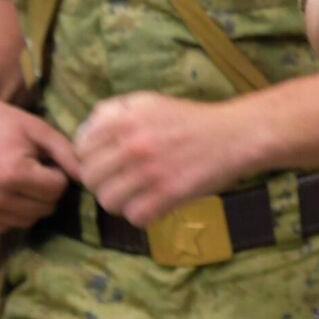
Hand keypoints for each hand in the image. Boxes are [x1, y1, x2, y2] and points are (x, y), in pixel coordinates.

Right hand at [0, 85, 79, 232]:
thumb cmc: (7, 123)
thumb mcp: (41, 131)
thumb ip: (67, 154)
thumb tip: (88, 177)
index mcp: (12, 174)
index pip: (57, 190)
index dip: (58, 174)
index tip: (47, 160)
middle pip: (43, 208)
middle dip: (47, 190)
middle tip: (37, 170)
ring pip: (25, 222)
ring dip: (31, 204)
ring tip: (23, 179)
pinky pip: (3, 226)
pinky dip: (11, 213)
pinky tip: (7, 191)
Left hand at [74, 92, 246, 227]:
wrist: (235, 134)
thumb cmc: (191, 119)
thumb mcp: (151, 102)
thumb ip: (115, 113)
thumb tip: (84, 135)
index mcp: (128, 117)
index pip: (82, 147)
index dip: (90, 158)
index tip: (105, 162)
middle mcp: (135, 142)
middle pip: (91, 178)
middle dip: (103, 182)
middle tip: (122, 180)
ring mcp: (151, 170)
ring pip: (108, 201)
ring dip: (121, 201)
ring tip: (138, 194)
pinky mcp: (168, 194)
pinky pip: (134, 216)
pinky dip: (142, 214)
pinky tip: (154, 203)